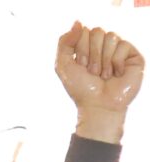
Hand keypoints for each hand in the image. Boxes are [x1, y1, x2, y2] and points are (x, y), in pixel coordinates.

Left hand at [55, 21, 144, 142]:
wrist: (99, 105)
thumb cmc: (81, 88)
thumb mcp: (63, 65)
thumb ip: (64, 42)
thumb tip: (78, 22)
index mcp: (87, 46)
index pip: (84, 30)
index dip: (80, 48)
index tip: (80, 65)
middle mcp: (103, 46)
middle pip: (97, 31)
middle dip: (92, 53)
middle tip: (92, 71)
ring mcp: (118, 50)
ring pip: (111, 36)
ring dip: (103, 60)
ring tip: (104, 75)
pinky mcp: (133, 56)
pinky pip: (124, 46)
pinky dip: (116, 62)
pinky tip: (116, 74)